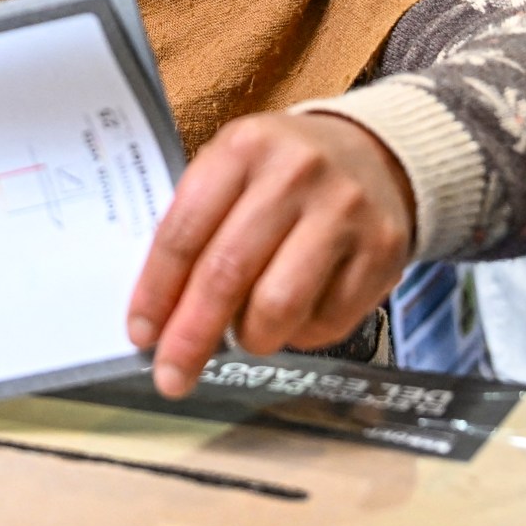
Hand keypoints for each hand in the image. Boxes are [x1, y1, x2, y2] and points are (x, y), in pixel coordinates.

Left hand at [126, 112, 414, 397]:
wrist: (374, 154)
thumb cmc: (282, 174)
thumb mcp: (232, 171)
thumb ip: (196, 228)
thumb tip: (158, 313)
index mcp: (243, 149)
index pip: (185, 232)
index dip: (157, 291)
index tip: (142, 334)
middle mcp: (295, 174)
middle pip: (227, 273)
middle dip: (192, 336)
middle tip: (173, 376)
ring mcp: (344, 212)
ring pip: (279, 305)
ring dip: (251, 336)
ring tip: (246, 332)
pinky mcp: (384, 251)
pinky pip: (329, 321)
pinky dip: (300, 335)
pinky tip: (294, 318)